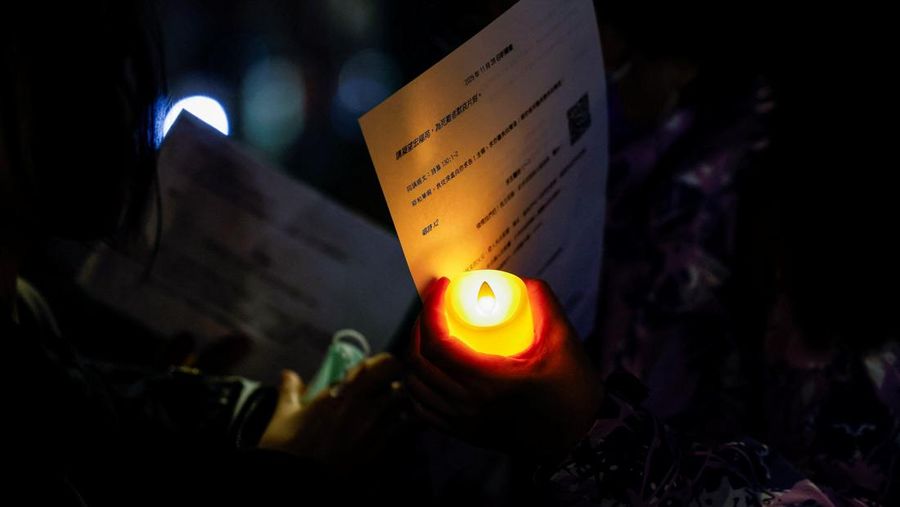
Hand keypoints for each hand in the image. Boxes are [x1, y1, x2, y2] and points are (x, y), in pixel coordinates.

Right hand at [258, 353, 404, 472]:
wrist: (294, 485)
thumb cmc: (287, 448)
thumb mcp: (284, 416)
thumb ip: (290, 391)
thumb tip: (287, 374)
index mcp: (344, 393)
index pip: (384, 365)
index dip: (387, 365)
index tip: (380, 369)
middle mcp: (366, 407)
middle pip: (401, 386)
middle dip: (398, 386)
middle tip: (387, 392)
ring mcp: (376, 431)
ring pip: (406, 409)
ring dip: (402, 408)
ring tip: (392, 413)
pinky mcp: (382, 454)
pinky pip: (402, 434)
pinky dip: (403, 430)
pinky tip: (394, 434)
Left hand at [408, 277, 603, 462]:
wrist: (577, 440)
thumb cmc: (572, 392)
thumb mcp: (564, 343)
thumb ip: (546, 306)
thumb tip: (525, 282)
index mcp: (489, 382)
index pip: (438, 342)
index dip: (431, 308)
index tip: (441, 286)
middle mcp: (468, 405)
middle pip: (419, 361)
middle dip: (418, 325)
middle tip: (434, 305)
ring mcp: (462, 423)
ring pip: (415, 387)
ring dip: (414, 355)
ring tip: (429, 333)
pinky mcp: (463, 434)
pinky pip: (422, 410)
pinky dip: (416, 386)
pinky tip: (427, 369)